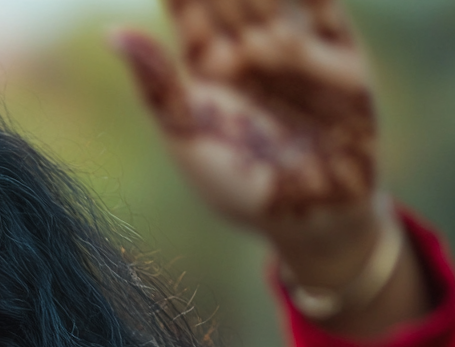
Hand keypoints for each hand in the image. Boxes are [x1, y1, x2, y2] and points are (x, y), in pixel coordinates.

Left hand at [111, 0, 376, 245]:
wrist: (307, 217)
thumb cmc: (236, 185)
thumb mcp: (188, 134)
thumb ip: (157, 83)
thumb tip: (111, 32)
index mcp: (207, 68)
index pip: (189, 9)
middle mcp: (250, 52)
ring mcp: (296, 54)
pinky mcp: (343, 63)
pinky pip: (328, 15)